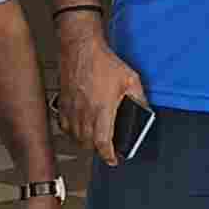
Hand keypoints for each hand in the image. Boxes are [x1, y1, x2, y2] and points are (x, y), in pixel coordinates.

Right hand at [57, 19, 147, 161]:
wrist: (81, 48)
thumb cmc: (103, 62)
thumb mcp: (130, 79)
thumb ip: (139, 98)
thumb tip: (145, 111)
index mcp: (102, 109)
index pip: (103, 143)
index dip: (108, 155)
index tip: (113, 160)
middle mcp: (84, 113)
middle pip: (88, 144)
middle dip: (98, 149)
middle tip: (107, 147)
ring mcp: (72, 109)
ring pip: (76, 137)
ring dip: (85, 142)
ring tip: (95, 138)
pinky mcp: (63, 104)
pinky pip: (65, 126)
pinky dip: (72, 132)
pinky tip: (80, 127)